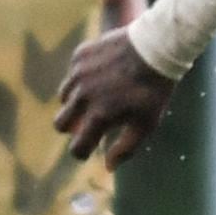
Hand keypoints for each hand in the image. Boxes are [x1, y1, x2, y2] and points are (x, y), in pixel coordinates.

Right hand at [56, 31, 178, 164]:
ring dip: (76, 101)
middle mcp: (83, 96)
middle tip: (87, 122)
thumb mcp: (146, 124)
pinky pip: (72, 73)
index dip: (82, 152)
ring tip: (96, 96)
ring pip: (63, 97)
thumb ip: (126, 148)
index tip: (89, 149)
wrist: (155, 47)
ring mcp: (78, 74)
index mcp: (99, 116)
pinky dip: (82, 78)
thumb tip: (108, 167)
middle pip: (60, 123)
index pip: (77, 147)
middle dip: (71, 127)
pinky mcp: (79, 55)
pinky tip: (101, 74)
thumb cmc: (153, 91)